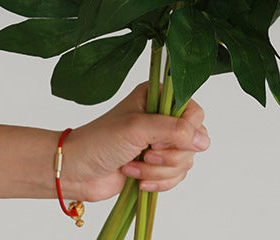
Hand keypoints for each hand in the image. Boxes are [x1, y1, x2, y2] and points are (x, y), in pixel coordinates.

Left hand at [61, 83, 208, 201]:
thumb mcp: (138, 128)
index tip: (161, 140)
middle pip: (194, 140)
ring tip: (135, 166)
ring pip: (185, 161)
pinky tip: (137, 178)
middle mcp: (163, 118)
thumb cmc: (100, 141)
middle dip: (170, 155)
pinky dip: (158, 181)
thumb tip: (202, 140)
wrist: (76, 170)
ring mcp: (161, 143)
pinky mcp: (157, 165)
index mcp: (159, 97)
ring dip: (159, 170)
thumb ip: (174, 130)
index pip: (194, 112)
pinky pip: (176, 177)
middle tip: (147, 153)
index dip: (185, 131)